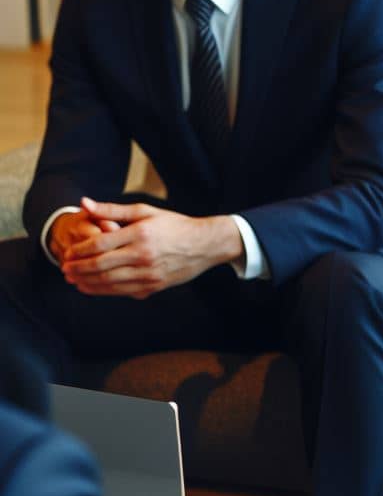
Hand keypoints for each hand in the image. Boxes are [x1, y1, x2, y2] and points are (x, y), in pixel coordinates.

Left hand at [59, 197, 243, 298]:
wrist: (205, 245)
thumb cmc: (174, 225)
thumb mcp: (144, 211)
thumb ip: (112, 210)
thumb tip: (84, 204)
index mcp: (139, 234)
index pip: (100, 244)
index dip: (80, 250)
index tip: (68, 253)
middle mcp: (144, 255)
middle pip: (101, 266)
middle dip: (79, 269)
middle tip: (65, 269)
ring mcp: (150, 273)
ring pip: (110, 282)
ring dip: (88, 283)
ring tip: (74, 281)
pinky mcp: (155, 285)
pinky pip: (124, 291)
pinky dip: (105, 291)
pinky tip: (94, 288)